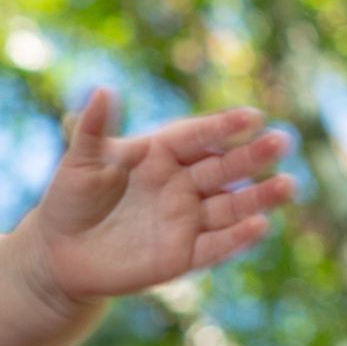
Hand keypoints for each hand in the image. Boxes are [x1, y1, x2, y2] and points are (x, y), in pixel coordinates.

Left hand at [23, 88, 294, 301]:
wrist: (59, 253)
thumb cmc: (70, 199)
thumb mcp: (78, 161)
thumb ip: (94, 129)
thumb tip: (103, 89)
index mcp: (160, 152)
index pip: (196, 135)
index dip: (222, 127)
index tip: (251, 116)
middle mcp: (181, 183)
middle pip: (223, 166)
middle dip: (253, 156)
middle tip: (282, 142)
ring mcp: (185, 219)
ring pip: (230, 205)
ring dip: (259, 197)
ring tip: (288, 186)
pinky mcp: (182, 256)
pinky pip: (215, 245)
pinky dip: (237, 237)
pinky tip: (260, 226)